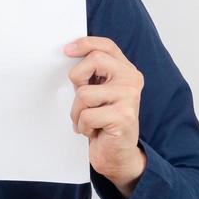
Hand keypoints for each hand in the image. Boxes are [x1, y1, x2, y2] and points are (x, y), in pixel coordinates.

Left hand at [64, 35, 146, 194]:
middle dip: (78, 80)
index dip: (86, 43)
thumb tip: (70, 54)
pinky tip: (94, 131)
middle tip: (83, 100)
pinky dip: (83, 126)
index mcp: (126, 71)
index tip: (67, 50)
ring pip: (84, 93)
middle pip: (94, 61)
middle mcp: (132, 80)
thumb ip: (92, 75)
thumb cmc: (103, 122)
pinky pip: (87, 115)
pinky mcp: (123, 117)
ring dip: (78, 111)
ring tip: (88, 120)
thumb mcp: (98, 92)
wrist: (118, 155)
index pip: (107, 46)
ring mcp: (129, 98)